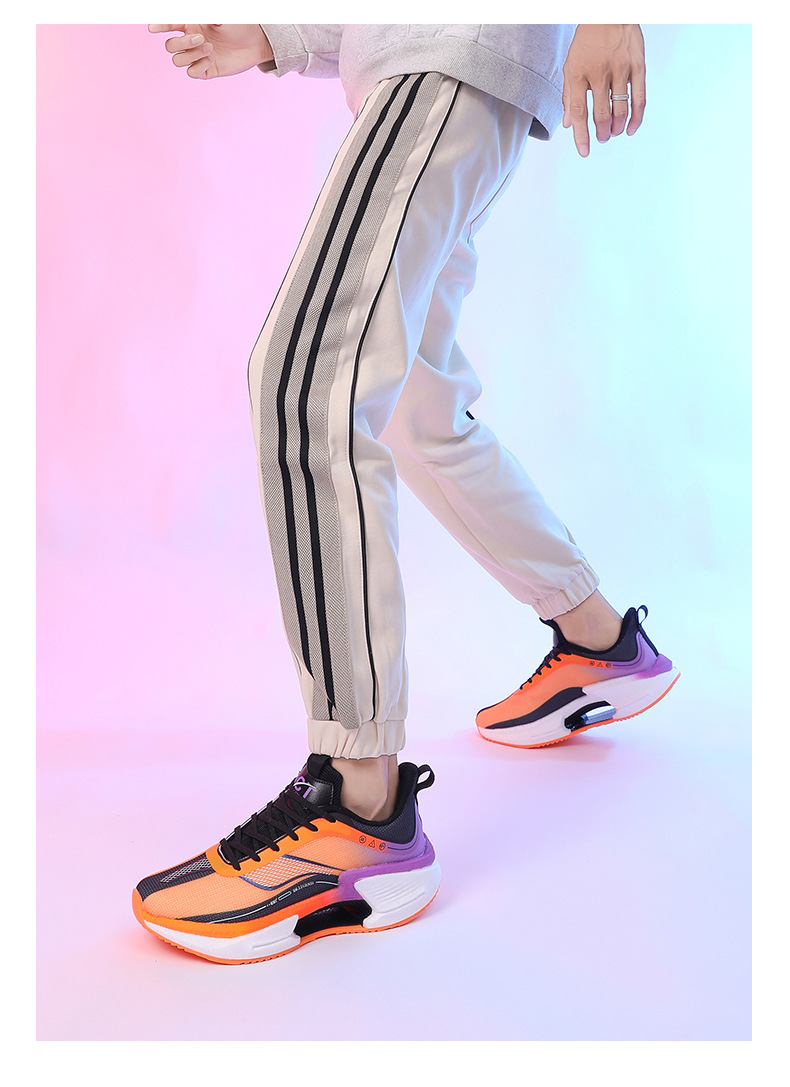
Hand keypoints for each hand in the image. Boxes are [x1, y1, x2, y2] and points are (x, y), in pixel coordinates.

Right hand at [147, 24, 272, 79]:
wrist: (255, 42)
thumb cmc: (238, 24)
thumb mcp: (220, 16)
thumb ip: (203, 15)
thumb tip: (188, 18)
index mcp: (191, 24)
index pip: (168, 25)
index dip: (159, 26)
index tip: (152, 28)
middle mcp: (191, 40)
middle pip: (170, 46)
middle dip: (183, 43)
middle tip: (202, 39)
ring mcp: (198, 56)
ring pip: (177, 60)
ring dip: (192, 54)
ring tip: (210, 48)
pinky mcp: (206, 70)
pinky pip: (191, 73)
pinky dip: (198, 66)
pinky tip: (212, 60)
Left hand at [562, 24, 645, 156]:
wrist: (609, 12)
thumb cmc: (587, 41)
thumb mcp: (570, 64)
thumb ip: (568, 95)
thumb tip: (568, 124)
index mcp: (578, 73)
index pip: (578, 111)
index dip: (581, 135)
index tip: (584, 152)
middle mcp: (599, 72)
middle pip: (600, 114)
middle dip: (601, 132)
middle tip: (602, 138)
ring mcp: (620, 68)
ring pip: (619, 109)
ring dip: (617, 127)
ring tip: (614, 132)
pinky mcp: (637, 65)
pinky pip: (639, 97)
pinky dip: (636, 117)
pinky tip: (631, 128)